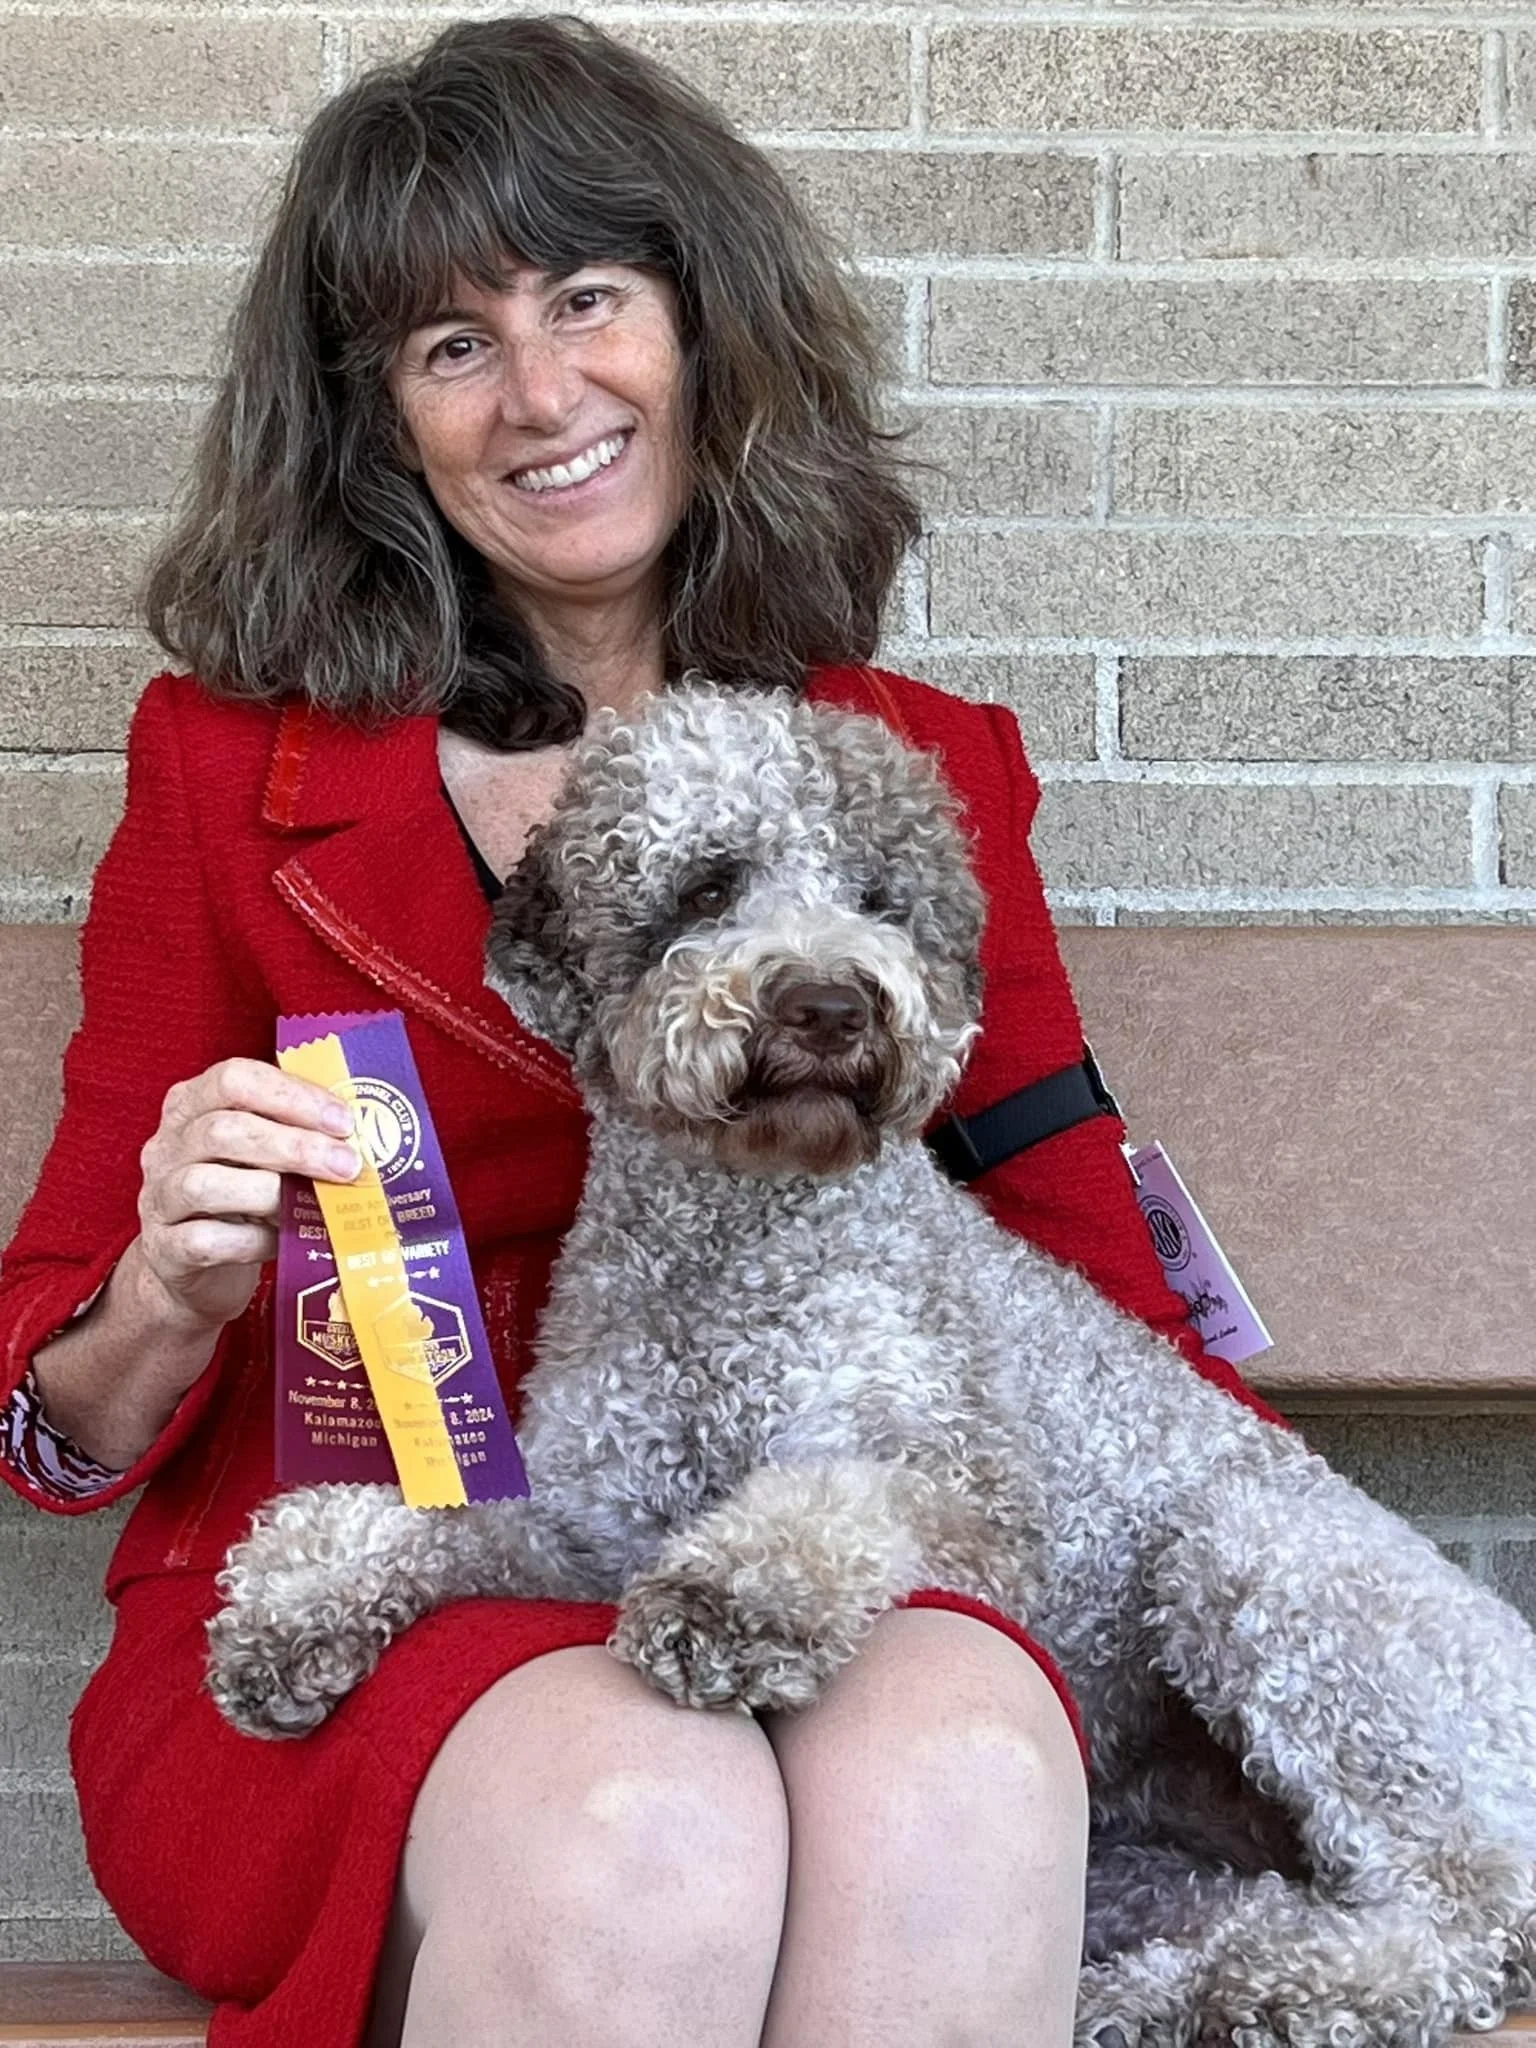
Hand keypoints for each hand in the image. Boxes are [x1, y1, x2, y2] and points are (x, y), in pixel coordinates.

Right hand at [135, 1056, 360, 1333]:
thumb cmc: (240, 1197)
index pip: (234, 1079)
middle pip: (223, 1130)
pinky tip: (284, 1240)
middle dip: (294, 1146)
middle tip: (347, 1164)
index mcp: (191, 1105)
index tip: (343, 1120)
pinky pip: (206, 1240)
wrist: (191, 1268)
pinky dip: (252, 1241)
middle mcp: (166, 1145)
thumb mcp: (260, 1154)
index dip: (292, 1096)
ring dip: (272, 1192)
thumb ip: (294, 1132)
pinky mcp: (164, 1249)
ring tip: (316, 1204)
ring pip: (206, 1184)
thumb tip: (364, 1132)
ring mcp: (158, 1197)